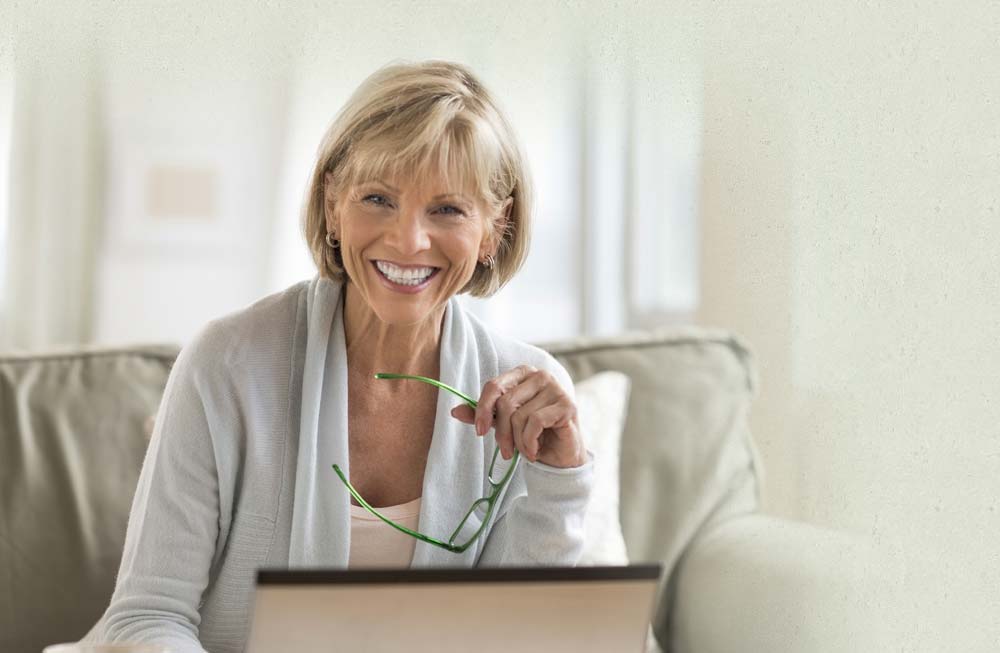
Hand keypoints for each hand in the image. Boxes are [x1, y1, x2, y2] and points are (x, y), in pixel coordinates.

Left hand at [449, 365, 586, 467]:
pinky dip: (530, 442)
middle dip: (502, 432)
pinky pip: (535, 422)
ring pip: (520, 415)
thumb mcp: (502, 424)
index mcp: (522, 374)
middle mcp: (540, 375)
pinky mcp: (567, 404)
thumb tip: (455, 411)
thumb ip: (482, 415)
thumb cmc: (532, 435)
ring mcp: (556, 388)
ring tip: (525, 450)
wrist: (560, 456)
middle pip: (505, 402)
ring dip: (518, 441)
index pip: (493, 386)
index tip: (480, 431)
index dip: (482, 410)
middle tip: (505, 451)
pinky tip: (535, 450)